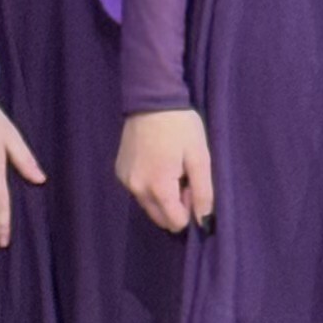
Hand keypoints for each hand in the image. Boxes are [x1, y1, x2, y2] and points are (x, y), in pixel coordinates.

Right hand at [117, 109, 214, 235]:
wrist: (151, 100)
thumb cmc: (181, 127)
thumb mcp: (200, 157)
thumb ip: (203, 192)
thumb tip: (203, 221)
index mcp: (157, 187)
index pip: (175, 222)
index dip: (189, 209)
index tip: (192, 185)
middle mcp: (136, 189)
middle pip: (160, 218)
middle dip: (175, 206)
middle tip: (183, 177)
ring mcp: (125, 181)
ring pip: (149, 206)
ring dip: (163, 196)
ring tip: (171, 168)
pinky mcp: (119, 172)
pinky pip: (138, 191)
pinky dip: (150, 185)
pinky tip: (157, 162)